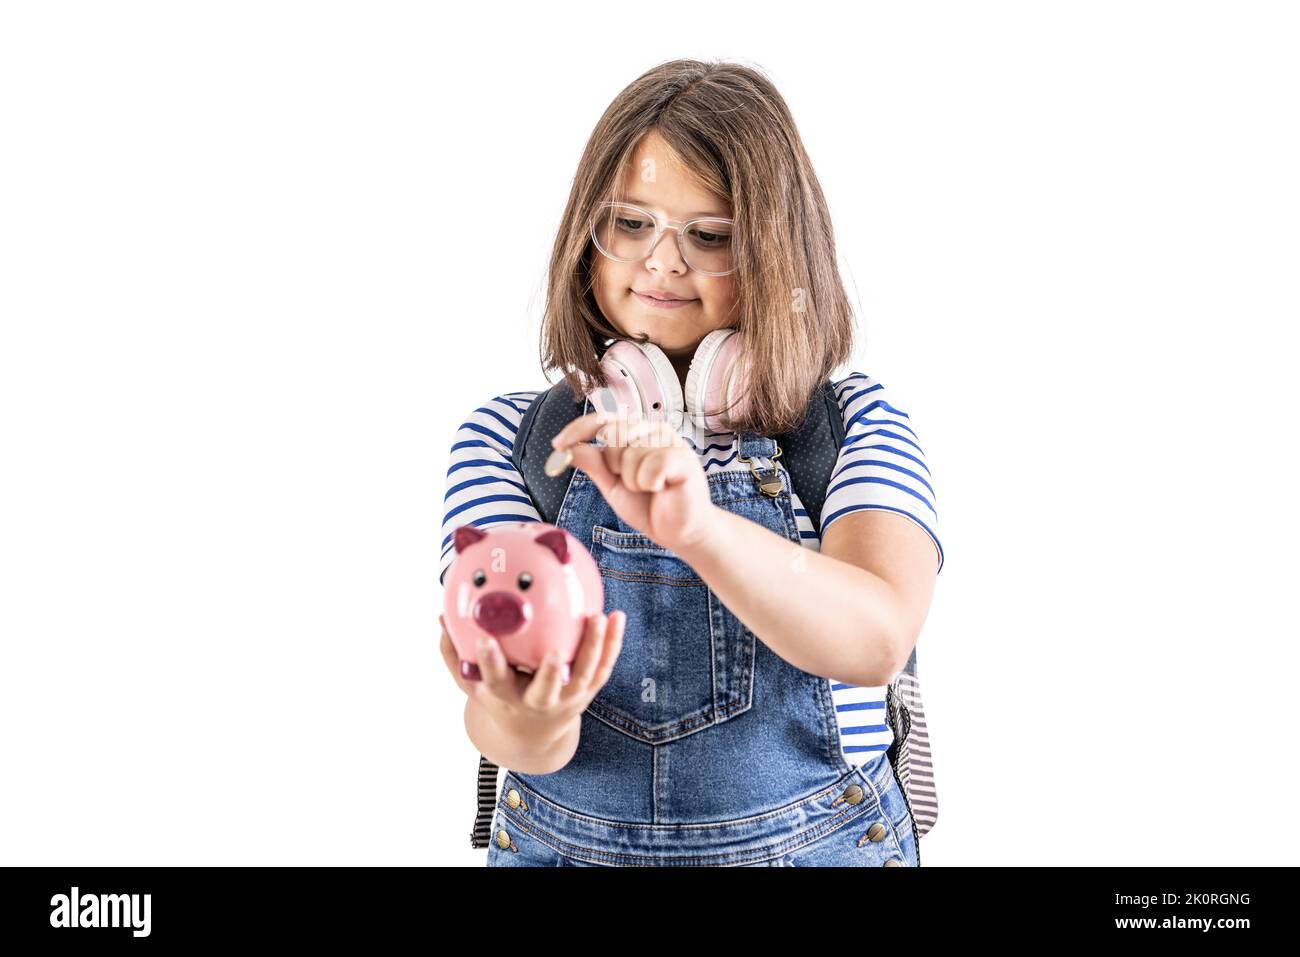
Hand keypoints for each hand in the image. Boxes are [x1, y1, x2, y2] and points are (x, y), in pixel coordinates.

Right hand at [438, 611, 625, 741]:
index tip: (485, 639)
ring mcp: (568, 699)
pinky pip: (604, 667)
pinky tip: (618, 617)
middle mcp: (538, 702)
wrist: (533, 734)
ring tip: (599, 618)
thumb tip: (440, 616)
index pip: (495, 680)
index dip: (490, 662)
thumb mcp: (472, 685)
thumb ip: (455, 654)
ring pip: (584, 676)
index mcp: (507, 697)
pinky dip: (612, 644)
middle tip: (556, 651)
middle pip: (547, 690)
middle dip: (551, 674)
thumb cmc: (500, 698)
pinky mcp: (588, 692)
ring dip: (593, 648)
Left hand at [550, 411, 718, 552]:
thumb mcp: (611, 485)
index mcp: (635, 432)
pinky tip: (664, 489)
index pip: (602, 420)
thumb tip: (566, 447)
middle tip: (635, 485)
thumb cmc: (648, 505)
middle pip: (612, 437)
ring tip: (652, 489)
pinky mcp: (683, 456)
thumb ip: (593, 463)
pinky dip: (650, 485)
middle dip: (615, 469)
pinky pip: (650, 468)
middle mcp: (652, 430)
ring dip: (635, 482)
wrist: (678, 531)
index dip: (577, 429)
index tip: (557, 444)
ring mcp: (670, 440)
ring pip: (629, 456)